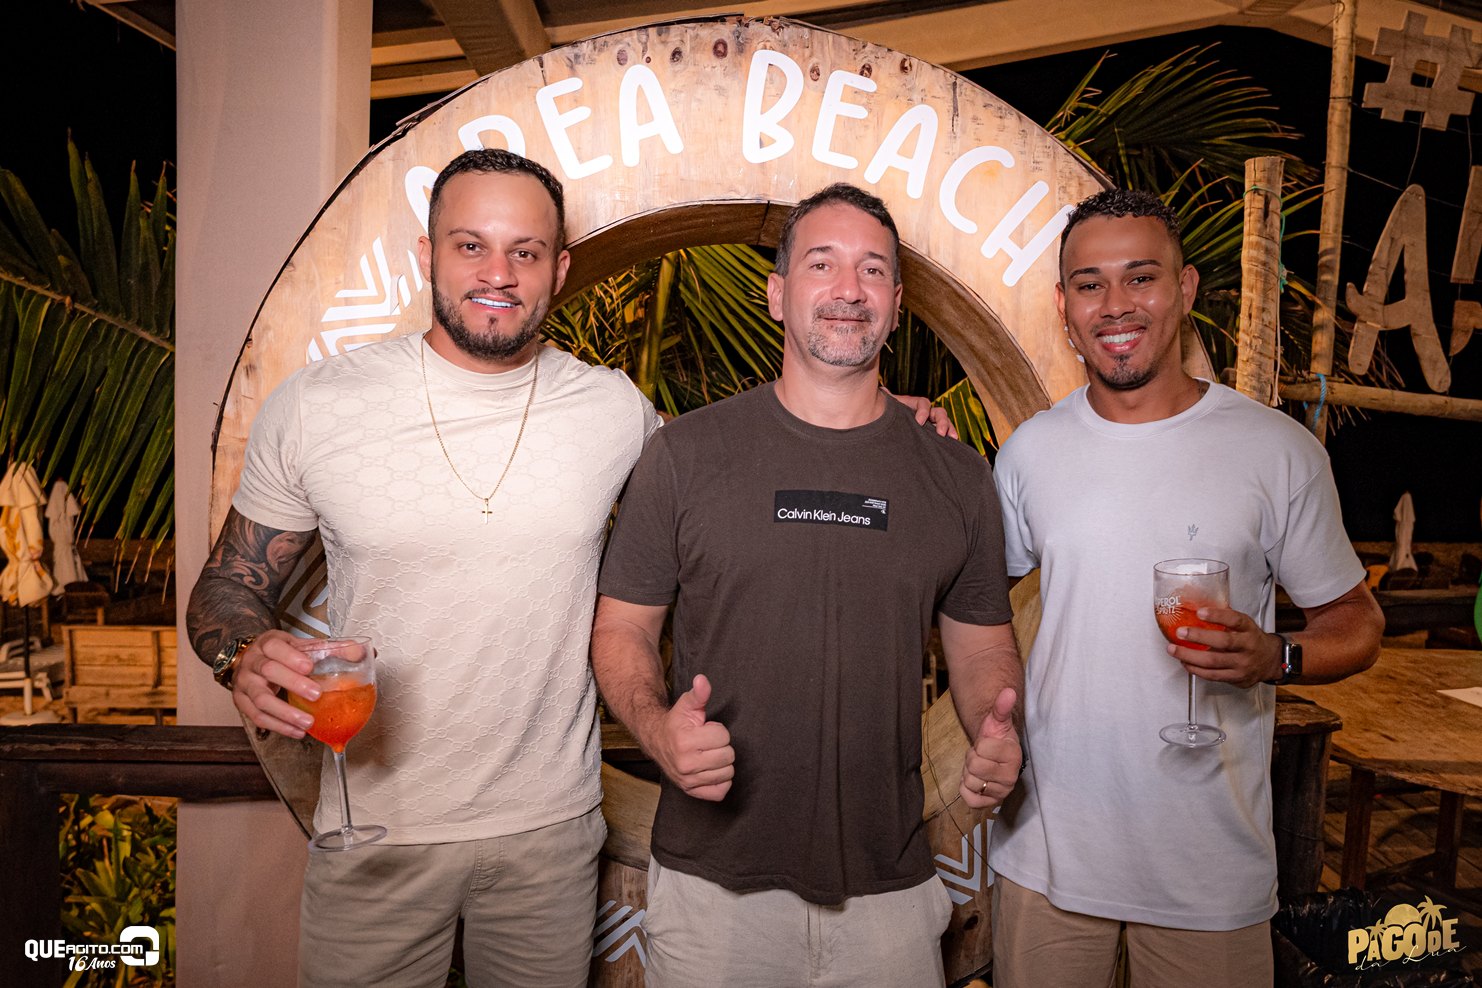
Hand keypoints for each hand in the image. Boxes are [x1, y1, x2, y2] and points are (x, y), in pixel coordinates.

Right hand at [231, 630, 330, 738]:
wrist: (250, 660)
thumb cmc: (280, 654)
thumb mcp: (301, 645)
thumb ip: (330, 649)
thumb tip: (360, 652)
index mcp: (268, 644)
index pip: (275, 647)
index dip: (291, 656)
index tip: (309, 667)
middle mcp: (253, 662)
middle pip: (268, 671)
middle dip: (293, 683)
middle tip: (316, 694)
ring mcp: (244, 683)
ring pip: (260, 699)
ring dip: (285, 712)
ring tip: (308, 722)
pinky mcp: (241, 702)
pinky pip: (257, 717)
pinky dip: (278, 726)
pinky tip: (296, 731)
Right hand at [651, 674, 734, 800]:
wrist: (656, 741)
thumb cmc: (676, 723)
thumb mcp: (687, 705)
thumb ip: (699, 694)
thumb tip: (702, 680)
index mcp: (685, 742)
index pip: (723, 736)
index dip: (717, 730)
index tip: (705, 730)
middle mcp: (686, 764)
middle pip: (728, 756)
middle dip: (721, 746)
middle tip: (707, 743)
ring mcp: (688, 781)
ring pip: (728, 773)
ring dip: (721, 763)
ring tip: (708, 754)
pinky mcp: (692, 792)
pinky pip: (721, 791)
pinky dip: (720, 781)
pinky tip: (710, 769)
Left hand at [885, 389, 958, 438]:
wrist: (887, 424)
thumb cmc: (887, 415)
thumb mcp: (888, 408)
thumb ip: (887, 399)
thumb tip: (883, 390)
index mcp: (914, 404)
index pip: (923, 403)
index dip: (923, 411)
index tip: (919, 422)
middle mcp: (925, 412)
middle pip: (938, 412)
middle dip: (941, 421)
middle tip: (940, 433)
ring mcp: (931, 423)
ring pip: (944, 422)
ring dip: (949, 428)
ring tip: (952, 437)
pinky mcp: (932, 433)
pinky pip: (944, 433)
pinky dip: (949, 437)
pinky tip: (953, 443)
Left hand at [959, 686, 1020, 808]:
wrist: (994, 756)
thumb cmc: (995, 738)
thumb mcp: (997, 720)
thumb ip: (1001, 707)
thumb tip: (1008, 691)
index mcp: (1014, 755)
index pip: (982, 748)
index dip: (979, 744)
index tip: (987, 744)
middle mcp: (1011, 777)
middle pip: (974, 766)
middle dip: (973, 758)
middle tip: (982, 757)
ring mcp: (1002, 792)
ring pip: (970, 782)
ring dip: (969, 773)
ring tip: (980, 767)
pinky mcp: (990, 803)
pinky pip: (969, 798)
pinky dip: (966, 788)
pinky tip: (975, 780)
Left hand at [1168, 607, 1283, 688]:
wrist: (1271, 661)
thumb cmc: (1251, 640)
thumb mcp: (1244, 625)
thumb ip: (1225, 618)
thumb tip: (1197, 605)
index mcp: (1249, 630)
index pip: (1235, 620)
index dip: (1217, 615)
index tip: (1200, 612)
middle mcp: (1248, 647)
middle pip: (1223, 642)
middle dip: (1199, 637)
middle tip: (1180, 632)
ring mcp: (1242, 664)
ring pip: (1214, 661)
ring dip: (1190, 656)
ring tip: (1173, 649)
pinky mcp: (1236, 678)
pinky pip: (1213, 675)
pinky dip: (1196, 669)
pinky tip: (1184, 662)